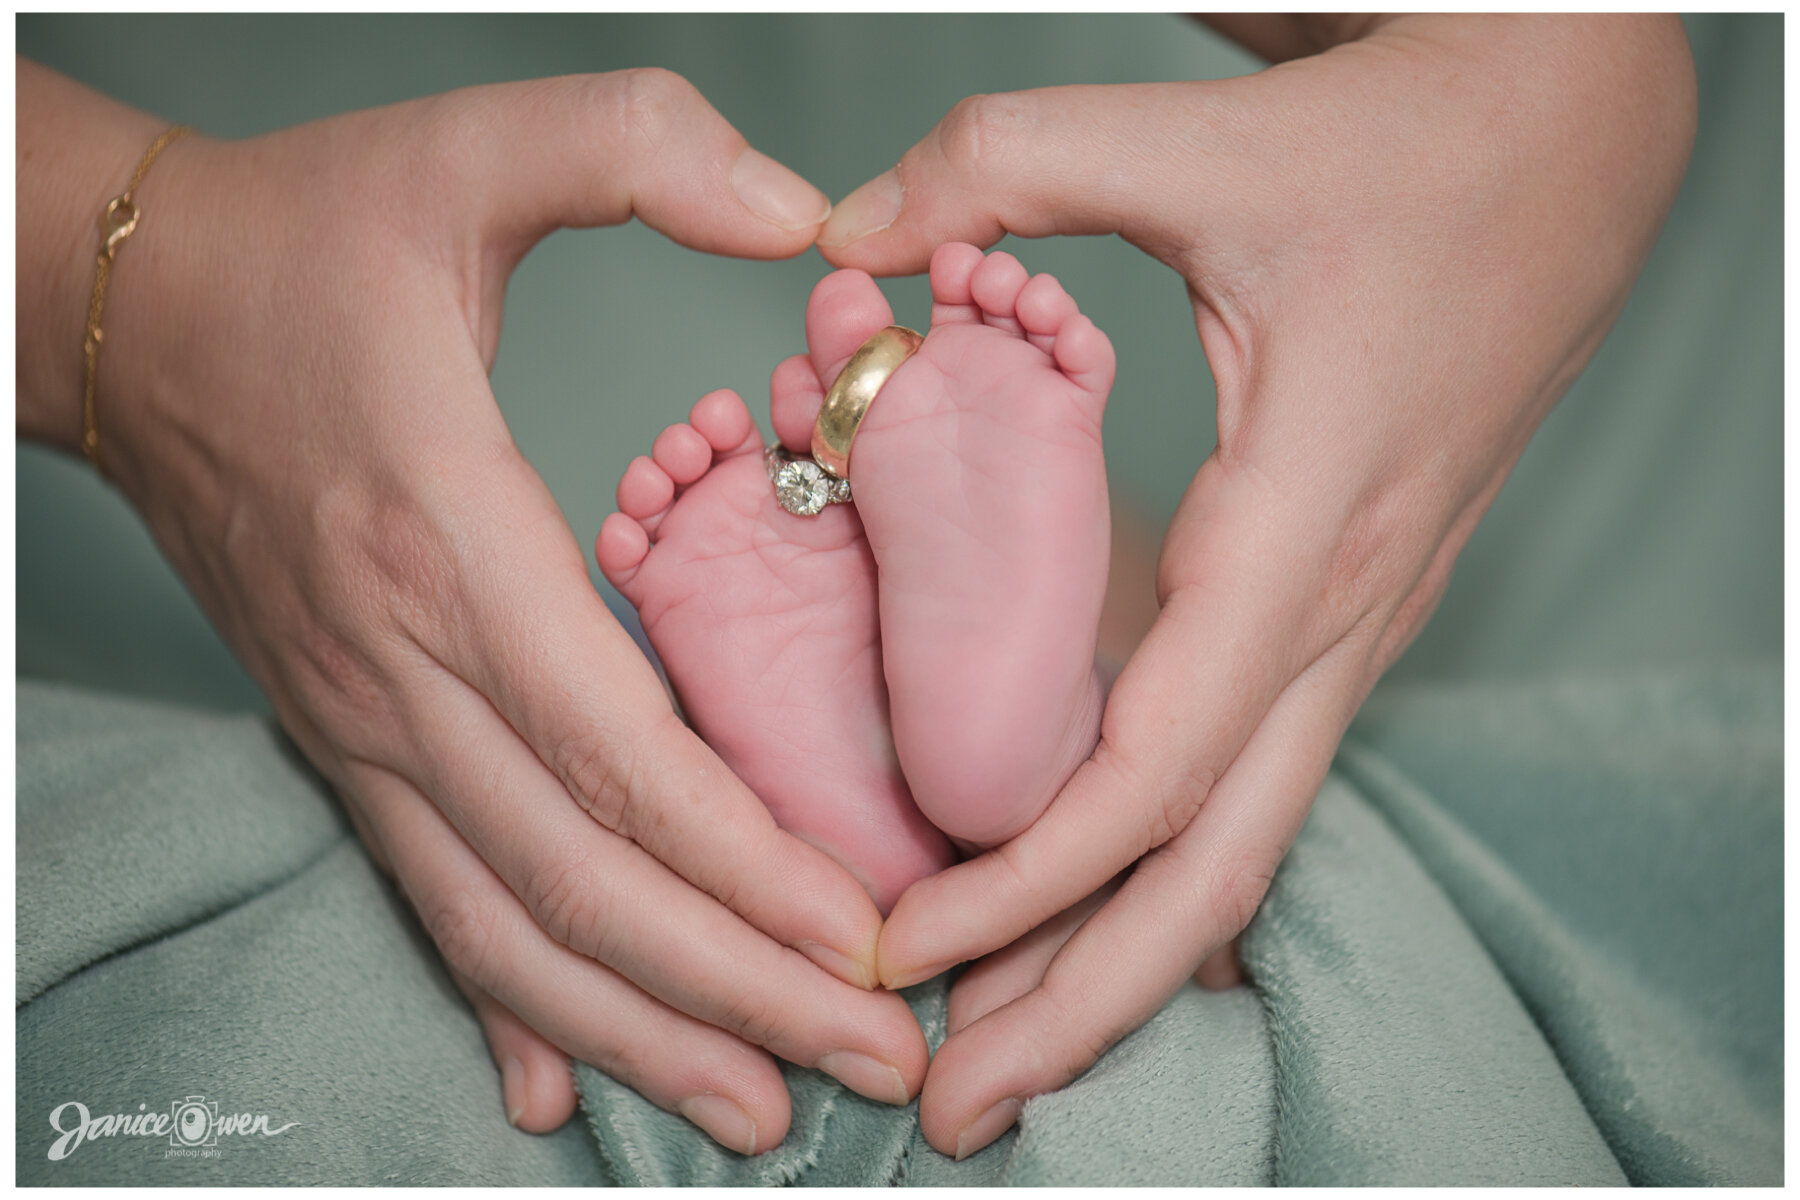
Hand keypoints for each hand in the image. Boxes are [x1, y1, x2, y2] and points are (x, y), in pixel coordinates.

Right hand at [18, 62, 928, 1151]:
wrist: (128, 310)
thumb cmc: (312, 240)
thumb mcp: (471, 147)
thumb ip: (640, 149)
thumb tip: (808, 218)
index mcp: (446, 544)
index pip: (616, 753)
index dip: (745, 863)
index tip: (871, 936)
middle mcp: (401, 672)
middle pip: (583, 882)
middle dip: (738, 991)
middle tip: (878, 1061)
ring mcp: (362, 727)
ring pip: (509, 928)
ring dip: (643, 1034)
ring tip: (770, 1113)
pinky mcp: (345, 743)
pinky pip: (430, 903)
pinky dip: (505, 1008)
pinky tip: (566, 1091)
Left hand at [817, 15, 1695, 1156]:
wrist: (1571, 152)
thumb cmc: (1405, 153)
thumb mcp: (1203, 143)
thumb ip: (1009, 162)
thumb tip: (839, 234)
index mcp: (1303, 525)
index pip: (1158, 762)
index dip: (1023, 878)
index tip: (893, 947)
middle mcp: (1339, 609)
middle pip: (1217, 870)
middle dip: (1083, 1005)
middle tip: (952, 1115)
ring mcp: (1355, 623)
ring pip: (1244, 846)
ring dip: (1123, 966)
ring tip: (1002, 1063)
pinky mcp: (1340, 609)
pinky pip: (1252, 782)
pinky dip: (1161, 874)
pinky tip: (1085, 921)